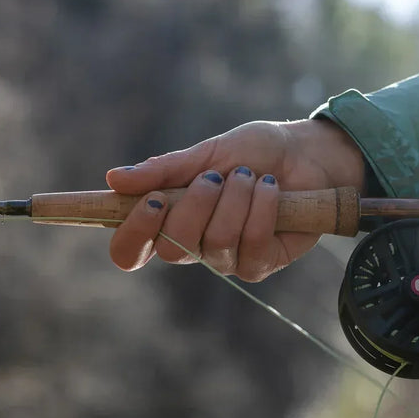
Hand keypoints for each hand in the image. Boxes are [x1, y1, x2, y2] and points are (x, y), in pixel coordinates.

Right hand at [106, 118, 365, 280]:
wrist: (305, 154)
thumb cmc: (252, 153)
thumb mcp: (205, 153)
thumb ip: (163, 170)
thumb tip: (113, 178)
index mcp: (168, 220)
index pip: (130, 251)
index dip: (132, 234)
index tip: (150, 202)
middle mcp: (193, 247)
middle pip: (172, 248)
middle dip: (195, 204)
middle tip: (215, 177)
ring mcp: (226, 260)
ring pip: (216, 242)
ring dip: (235, 199)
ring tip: (249, 176)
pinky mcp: (260, 264)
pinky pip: (251, 242)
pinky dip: (261, 207)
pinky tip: (270, 189)